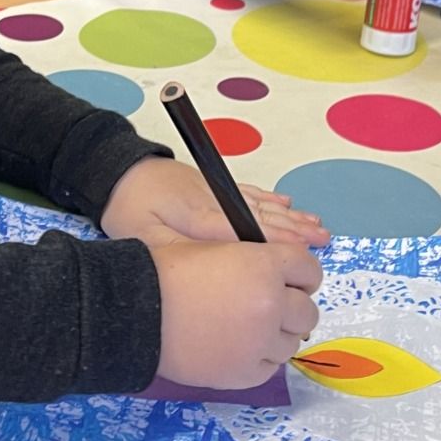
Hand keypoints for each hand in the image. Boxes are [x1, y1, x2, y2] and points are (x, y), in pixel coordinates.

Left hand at [103, 155, 329, 246]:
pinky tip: (290, 205)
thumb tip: (206, 269)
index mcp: (197, 216)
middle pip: (259, 215)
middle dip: (293, 230)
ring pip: (260, 203)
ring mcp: (217, 191)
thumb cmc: (128, 209)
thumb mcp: (142, 237)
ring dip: (290, 216)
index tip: (298, 250)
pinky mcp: (214, 186)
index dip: (273, 239)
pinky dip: (273, 200)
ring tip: (317, 227)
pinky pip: (251, 192)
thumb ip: (175, 253)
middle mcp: (214, 200)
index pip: (241, 229)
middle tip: (321, 242)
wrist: (119, 171)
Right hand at [152, 239, 322, 390]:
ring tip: (246, 329)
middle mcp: (271, 305)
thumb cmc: (168, 273)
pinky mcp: (246, 374)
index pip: (310, 270)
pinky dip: (260, 358)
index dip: (300, 276)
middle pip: (307, 311)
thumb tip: (280, 275)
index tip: (288, 281)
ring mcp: (260, 343)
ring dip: (276, 335)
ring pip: (292, 342)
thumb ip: (256, 259)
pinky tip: (237, 348)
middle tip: (266, 308)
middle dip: (291, 307)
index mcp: (265, 266)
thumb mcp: (216, 248)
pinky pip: (271, 367)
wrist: (135, 314)